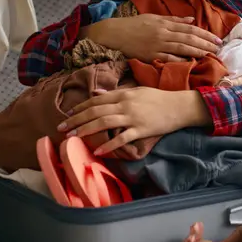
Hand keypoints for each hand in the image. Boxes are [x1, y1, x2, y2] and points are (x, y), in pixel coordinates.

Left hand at [57, 87, 210, 153]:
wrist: (180, 106)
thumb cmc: (158, 98)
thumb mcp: (136, 91)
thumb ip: (116, 93)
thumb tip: (97, 94)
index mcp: (123, 94)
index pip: (96, 100)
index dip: (81, 108)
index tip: (68, 115)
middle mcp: (125, 104)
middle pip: (95, 111)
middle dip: (76, 120)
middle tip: (61, 128)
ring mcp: (133, 117)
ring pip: (104, 123)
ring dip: (86, 130)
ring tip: (73, 137)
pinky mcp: (141, 129)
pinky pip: (122, 138)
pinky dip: (109, 145)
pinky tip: (98, 151)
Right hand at [81, 14, 221, 63]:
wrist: (113, 34)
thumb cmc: (134, 26)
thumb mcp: (154, 18)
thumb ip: (173, 20)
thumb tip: (191, 19)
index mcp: (165, 24)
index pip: (190, 28)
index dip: (205, 34)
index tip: (217, 39)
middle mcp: (163, 34)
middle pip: (189, 38)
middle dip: (205, 43)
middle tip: (219, 49)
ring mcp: (157, 45)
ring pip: (182, 48)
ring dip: (197, 51)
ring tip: (210, 55)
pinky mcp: (150, 56)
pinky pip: (168, 58)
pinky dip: (180, 60)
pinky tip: (190, 63)